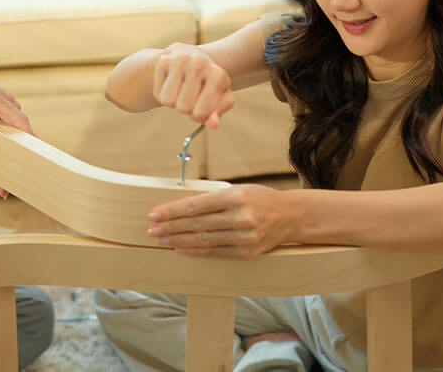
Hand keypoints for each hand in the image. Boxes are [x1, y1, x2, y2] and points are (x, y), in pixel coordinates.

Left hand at [0, 58, 32, 199]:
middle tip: (6, 189)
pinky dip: (1, 150)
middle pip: (19, 133)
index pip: (18, 119)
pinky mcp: (2, 115)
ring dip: (8, 158)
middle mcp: (6, 103)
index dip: (28, 137)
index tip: (33, 156)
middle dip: (17, 160)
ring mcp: (6, 109)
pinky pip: (6, 133)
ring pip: (13, 136)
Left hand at [146, 184, 294, 258]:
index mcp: (236, 197)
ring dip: (178, 240)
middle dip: (170, 227)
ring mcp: (244, 236)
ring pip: (203, 240)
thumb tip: (179, 207)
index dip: (172, 211)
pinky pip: (215, 252)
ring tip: (161, 240)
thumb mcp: (238, 190)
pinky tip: (180, 248)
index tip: (155, 213)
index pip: (196, 205)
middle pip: (196, 224)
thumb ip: (212, 198)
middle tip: (152, 229)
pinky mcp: (246, 252)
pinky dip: (195, 251)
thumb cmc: (260, 199)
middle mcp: (240, 217)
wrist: (290, 216)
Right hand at [152, 43, 233, 128]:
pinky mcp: (164, 60)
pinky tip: (173, 83)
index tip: (202, 106)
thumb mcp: (220, 100)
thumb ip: (217, 113)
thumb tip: (212, 125)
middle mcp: (200, 64)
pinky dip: (163, 94)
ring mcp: (181, 59)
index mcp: (218, 76)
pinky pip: (158, 92)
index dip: (198, 116)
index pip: (201, 113)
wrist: (195, 59)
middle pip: (183, 108)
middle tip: (190, 96)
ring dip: (173, 102)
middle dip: (185, 109)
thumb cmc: (209, 85)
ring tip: (182, 90)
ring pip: (168, 101)